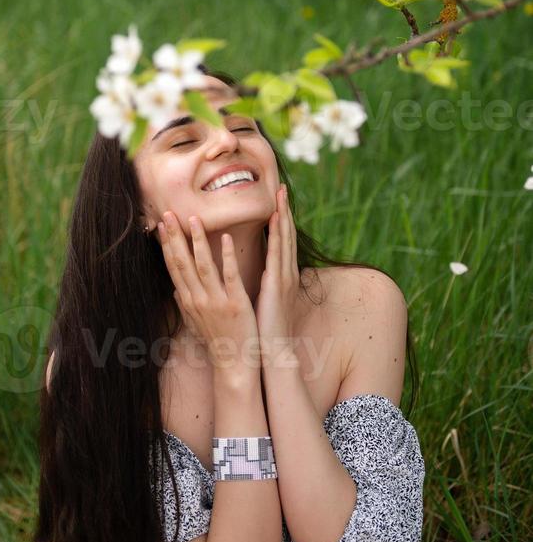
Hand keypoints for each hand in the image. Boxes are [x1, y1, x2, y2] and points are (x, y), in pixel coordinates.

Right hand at [158, 211, 260, 374]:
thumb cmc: (217, 341)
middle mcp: (198, 299)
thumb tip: (176, 289)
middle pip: (183, 263)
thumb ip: (185, 304)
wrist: (233, 364)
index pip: (174, 267)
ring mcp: (216, 301)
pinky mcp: (235, 304)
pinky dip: (227, 256)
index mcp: (189, 301)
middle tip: (168, 214)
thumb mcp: (195, 323)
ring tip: (194, 219)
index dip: (166, 245)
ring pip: (203, 266)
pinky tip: (226, 238)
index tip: (161, 225)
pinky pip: (230, 276)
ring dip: (197, 241)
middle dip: (175, 237)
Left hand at [254, 184, 300, 365]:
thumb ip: (261, 284)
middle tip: (283, 188)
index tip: (277, 201)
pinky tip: (273, 220)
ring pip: (285, 240)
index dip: (281, 221)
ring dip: (283, 216)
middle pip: (287, 236)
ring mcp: (283, 278)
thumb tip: (254, 273)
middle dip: (285, 211)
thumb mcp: (263, 301)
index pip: (281, 243)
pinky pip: (277, 254)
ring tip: (281, 196)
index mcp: (281, 277)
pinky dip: (277, 235)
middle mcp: (286, 274)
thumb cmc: (264, 328)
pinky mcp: (277, 285)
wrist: (272, 352)